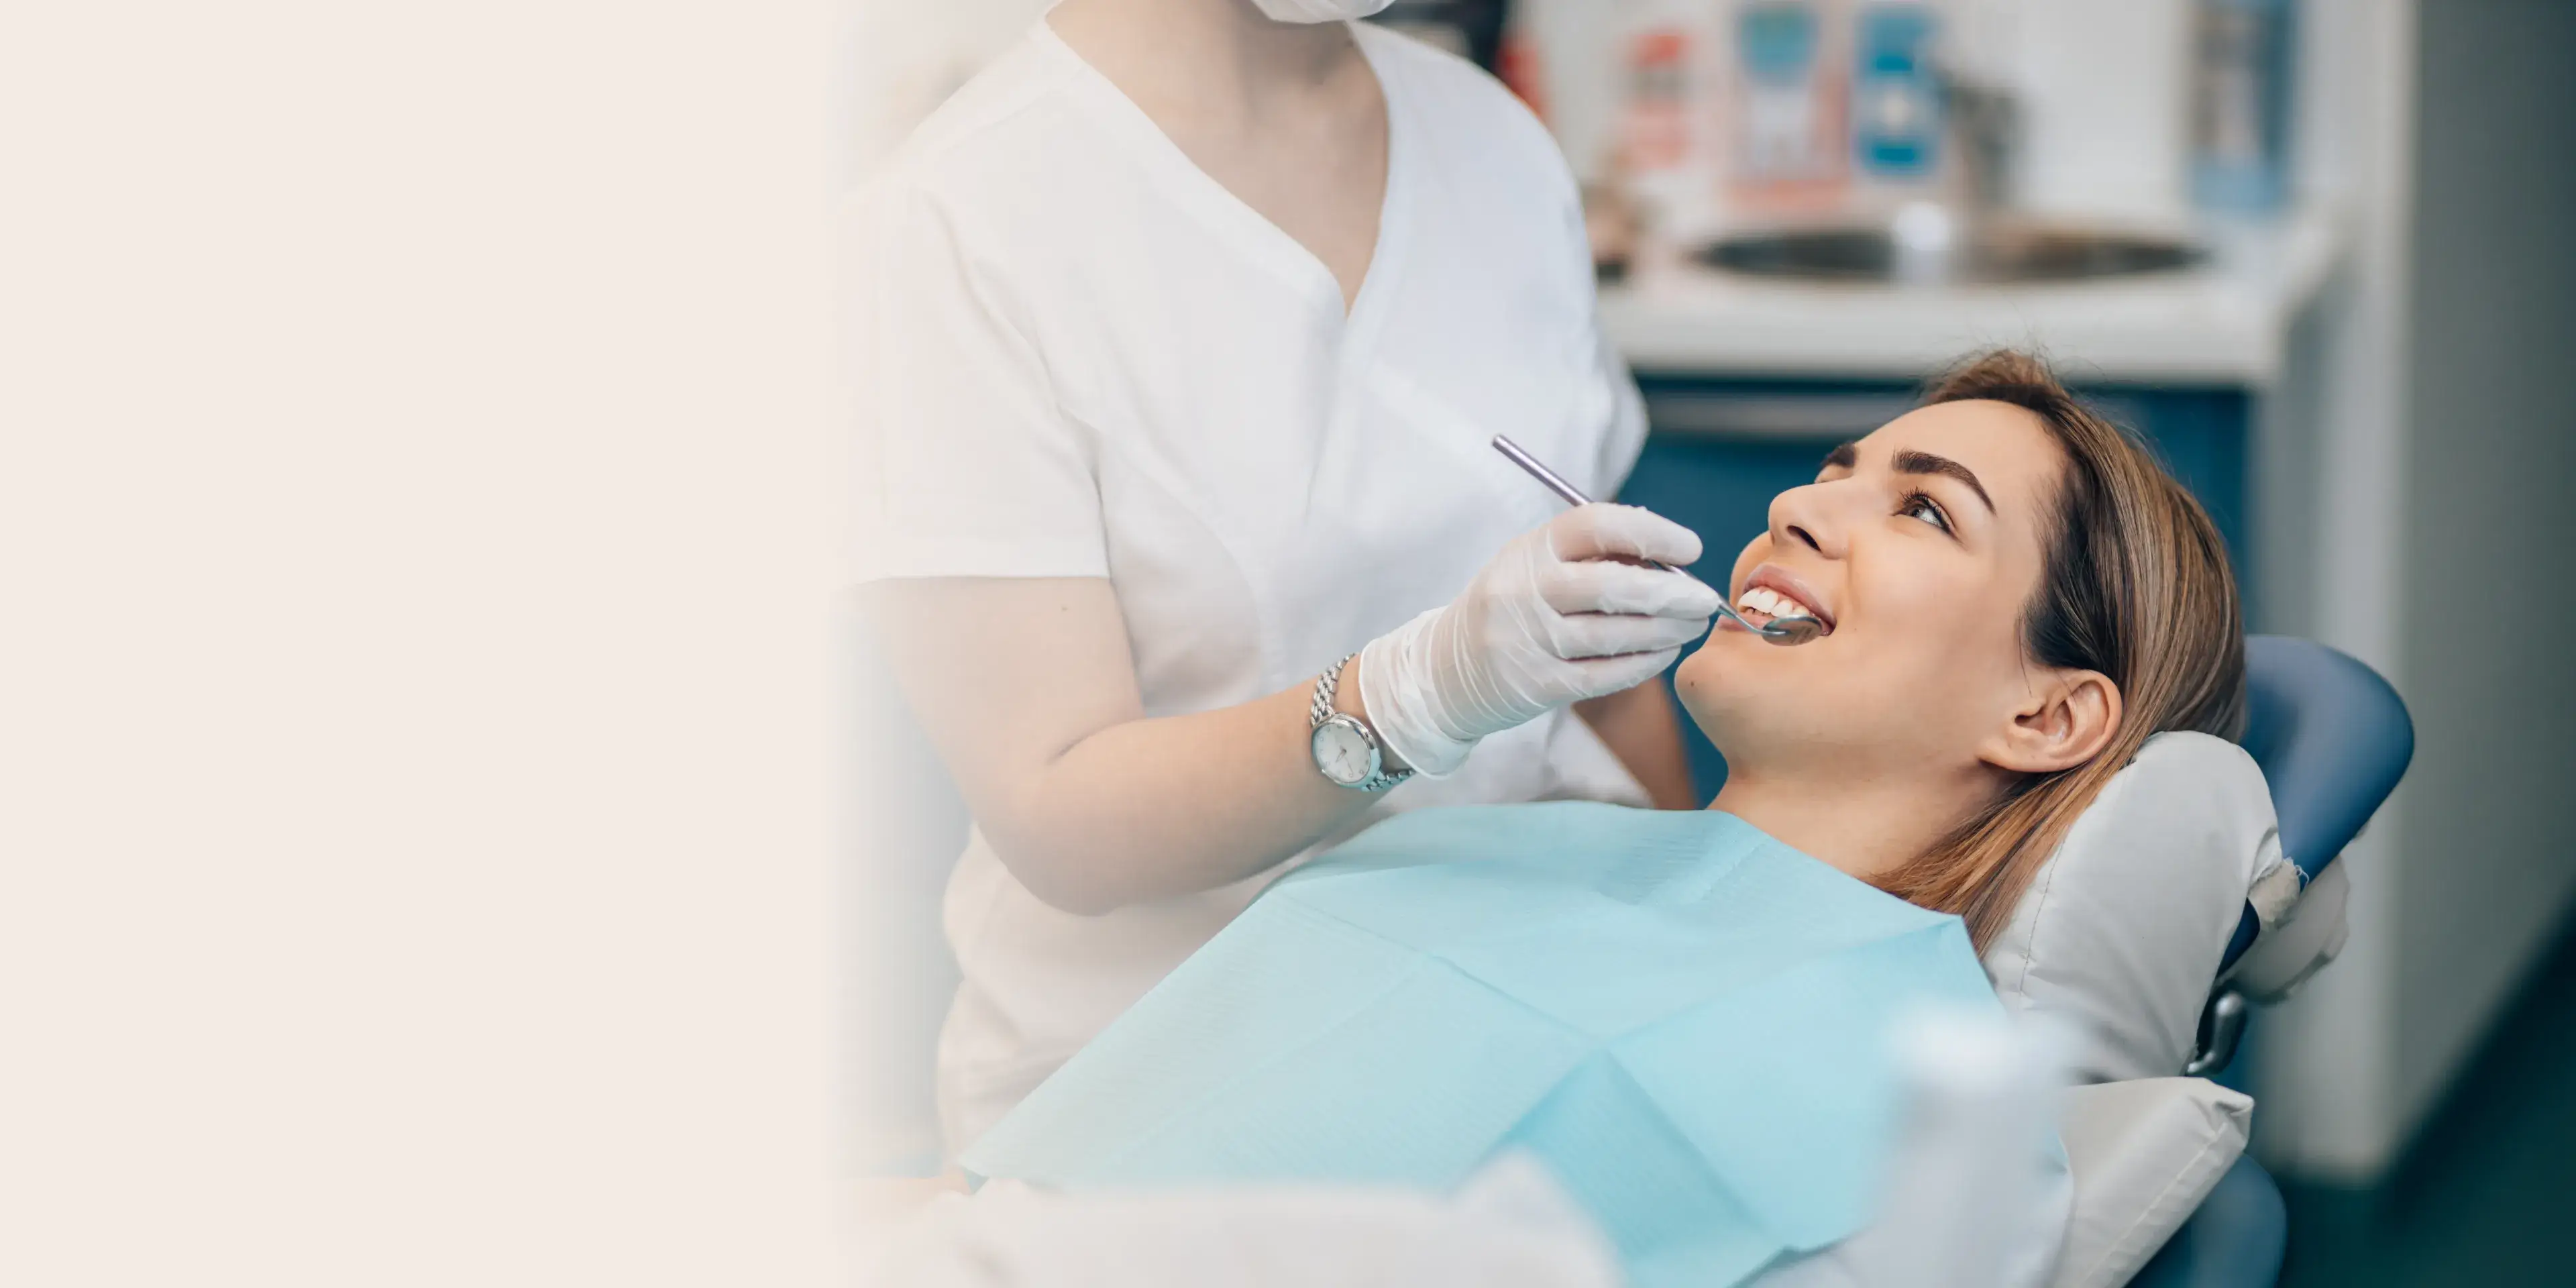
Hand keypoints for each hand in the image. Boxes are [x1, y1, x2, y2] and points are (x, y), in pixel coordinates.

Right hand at [1359, 504, 1718, 775]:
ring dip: (1665, 631)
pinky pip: (1604, 675)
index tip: (1691, 548)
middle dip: (1672, 594)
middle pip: (1613, 586)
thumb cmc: (1511, 607)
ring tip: (1690, 627)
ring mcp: (1527, 640)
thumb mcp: (1535, 566)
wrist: (1444, 671)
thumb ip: (1592, 557)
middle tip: (1706, 600)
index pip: (1596, 525)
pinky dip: (1643, 665)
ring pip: (1614, 635)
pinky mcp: (1535, 685)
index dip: (1651, 533)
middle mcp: (1523, 590)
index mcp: (1529, 548)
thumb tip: (1672, 559)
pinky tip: (1663, 655)